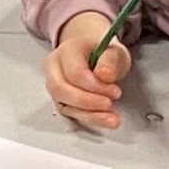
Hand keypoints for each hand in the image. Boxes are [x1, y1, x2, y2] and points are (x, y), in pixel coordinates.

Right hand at [43, 13, 134, 132]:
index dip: (95, 86)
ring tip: (111, 117)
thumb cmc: (104, 54)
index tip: (115, 91)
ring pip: (62, 103)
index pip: (74, 72)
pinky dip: (88, 118)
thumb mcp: (115, 52)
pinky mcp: (59, 99)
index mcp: (67, 50)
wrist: (95, 56)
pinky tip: (105, 119)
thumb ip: (111, 61)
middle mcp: (54, 66)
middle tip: (109, 104)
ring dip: (89, 114)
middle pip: (60, 89)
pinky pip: (69, 112)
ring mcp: (53, 84)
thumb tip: (104, 75)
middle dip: (87, 101)